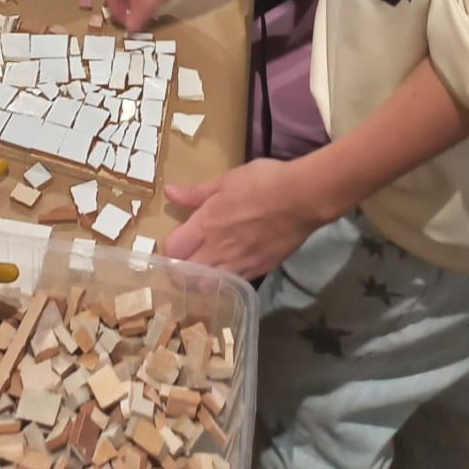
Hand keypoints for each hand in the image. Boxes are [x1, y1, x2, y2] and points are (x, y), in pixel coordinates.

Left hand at [163, 156, 322, 275]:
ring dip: (200, 282)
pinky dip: (225, 283)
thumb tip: (169, 193)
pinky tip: (227, 272)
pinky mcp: (258, 272)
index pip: (172, 250)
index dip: (166, 250)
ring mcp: (239, 265)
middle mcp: (218, 250)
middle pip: (185, 276)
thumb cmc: (262, 182)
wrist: (302, 198)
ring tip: (202, 270)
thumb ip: (196, 193)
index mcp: (206, 225)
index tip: (172, 243)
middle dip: (178, 271)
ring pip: (207, 288)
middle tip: (182, 262)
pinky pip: (234, 286)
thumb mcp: (226, 180)